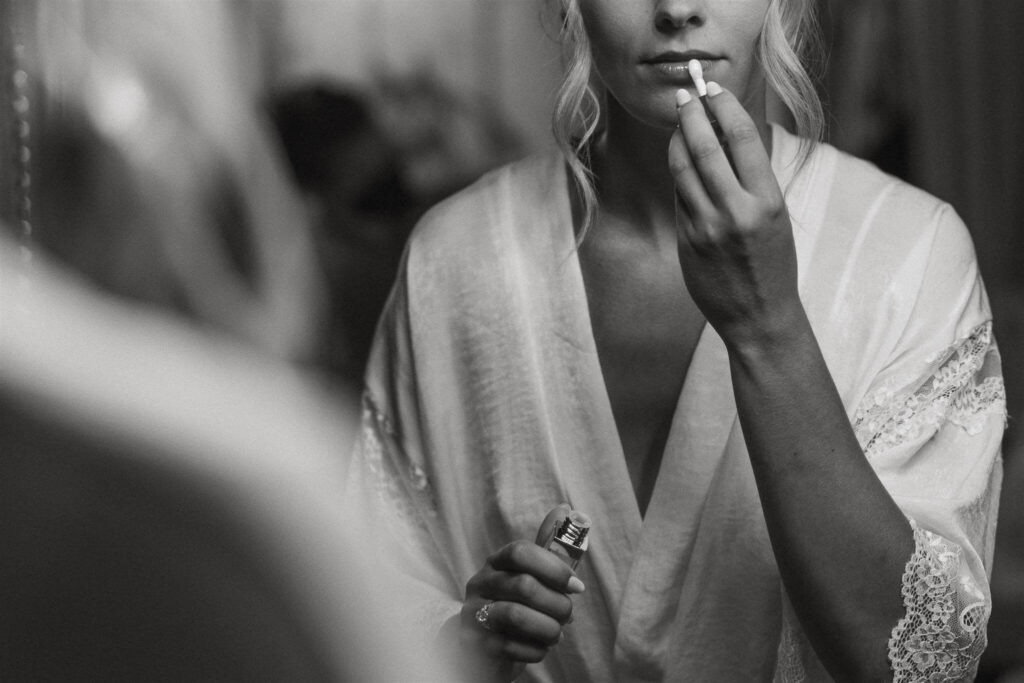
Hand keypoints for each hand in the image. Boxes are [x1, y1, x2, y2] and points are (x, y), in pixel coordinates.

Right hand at [453, 508, 584, 681]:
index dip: (554, 568)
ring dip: (548, 628)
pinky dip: (535, 649)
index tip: (577, 586)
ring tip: (557, 634)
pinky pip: (510, 646)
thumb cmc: (515, 605)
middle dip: (557, 604)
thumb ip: (549, 550)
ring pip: (516, 616)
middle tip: (568, 615)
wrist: (482, 648)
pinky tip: (540, 648)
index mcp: (496, 563)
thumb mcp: (531, 576)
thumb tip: (565, 509)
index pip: (521, 551)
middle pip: (524, 585)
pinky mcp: (475, 643)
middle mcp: (480, 584)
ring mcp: (474, 613)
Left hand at [668, 83, 805, 350]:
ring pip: (683, 170)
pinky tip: (680, 162)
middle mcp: (736, 211)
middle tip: (684, 97)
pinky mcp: (687, 240)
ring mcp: (707, 227)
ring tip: (678, 124)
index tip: (712, 90)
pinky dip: (679, 175)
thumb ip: (751, 180)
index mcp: (768, 201)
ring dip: (677, 140)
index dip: (723, 107)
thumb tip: (721, 134)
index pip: (742, 138)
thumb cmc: (771, 262)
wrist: (759, 315)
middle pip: (705, 147)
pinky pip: (679, 197)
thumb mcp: (774, 216)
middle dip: (690, 115)